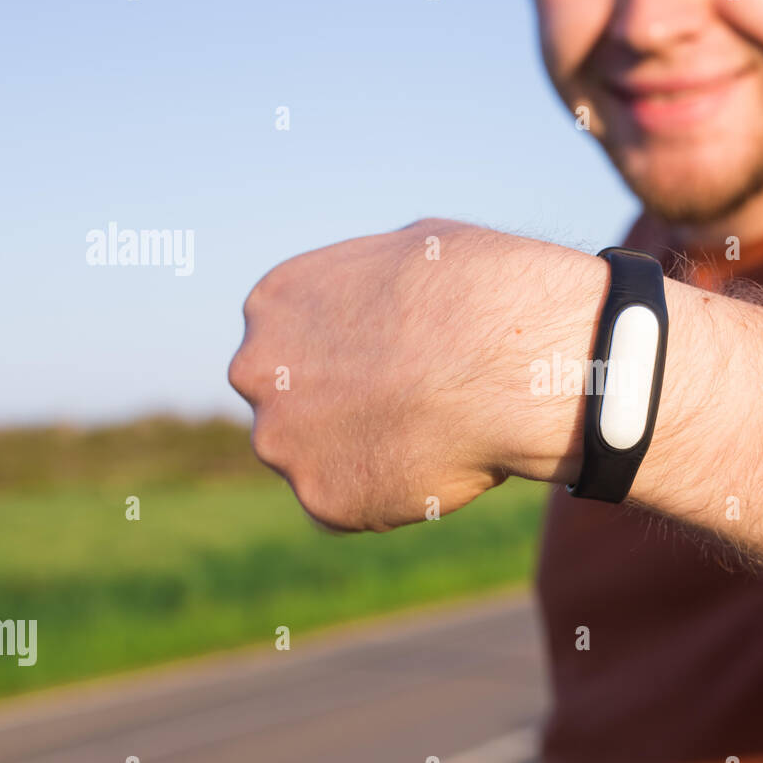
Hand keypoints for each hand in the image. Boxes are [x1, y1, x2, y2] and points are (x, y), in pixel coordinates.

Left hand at [227, 219, 605, 530]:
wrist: (504, 359)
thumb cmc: (476, 293)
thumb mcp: (412, 253)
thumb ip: (374, 290)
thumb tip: (388, 303)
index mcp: (274, 303)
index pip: (288, 344)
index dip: (340, 360)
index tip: (384, 368)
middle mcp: (259, 371)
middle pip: (286, 405)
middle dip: (333, 413)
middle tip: (401, 412)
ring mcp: (283, 441)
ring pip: (313, 463)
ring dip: (360, 458)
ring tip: (430, 438)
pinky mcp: (321, 500)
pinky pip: (349, 508)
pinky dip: (388, 498)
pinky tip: (435, 467)